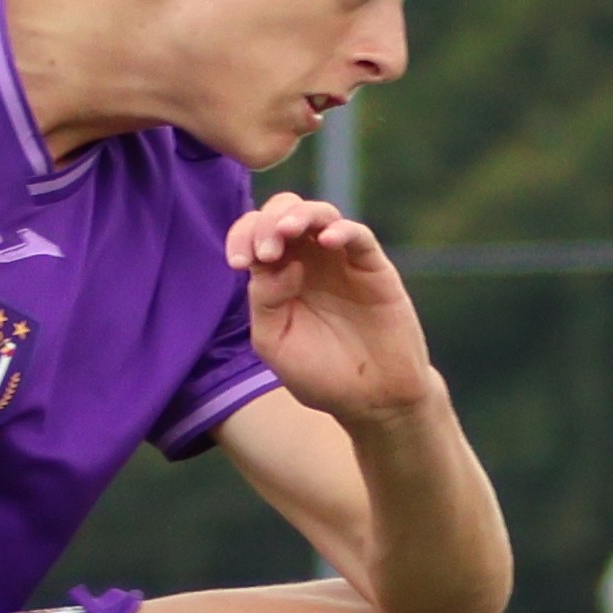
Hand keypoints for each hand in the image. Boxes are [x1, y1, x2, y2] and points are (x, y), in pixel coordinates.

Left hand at [225, 196, 441, 420]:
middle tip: (265, 251)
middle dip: (268, 222)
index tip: (239, 263)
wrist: (371, 401)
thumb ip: (265, 301)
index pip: (255, 234)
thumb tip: (277, 262)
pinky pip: (358, 235)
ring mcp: (341, 262)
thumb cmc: (321, 375)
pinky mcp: (374, 268)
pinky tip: (327, 241)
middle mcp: (309, 261)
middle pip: (285, 212)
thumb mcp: (275, 344)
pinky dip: (342, 230)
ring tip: (288, 232)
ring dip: (299, 215)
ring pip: (320, 214)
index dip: (243, 236)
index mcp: (278, 275)